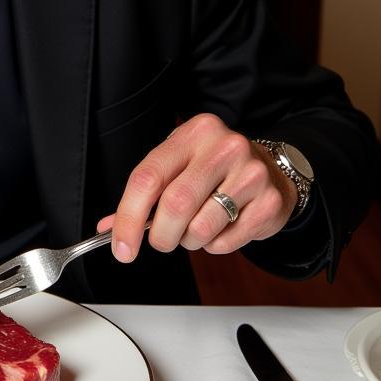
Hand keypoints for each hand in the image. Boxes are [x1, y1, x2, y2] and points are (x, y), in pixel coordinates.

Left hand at [96, 113, 297, 262]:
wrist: (272, 169)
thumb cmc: (213, 169)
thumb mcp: (177, 167)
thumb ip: (143, 195)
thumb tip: (109, 229)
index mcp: (192, 133)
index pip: (147, 178)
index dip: (128, 217)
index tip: (121, 247)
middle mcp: (223, 147)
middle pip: (175, 205)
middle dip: (161, 236)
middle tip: (162, 240)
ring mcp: (251, 173)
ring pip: (200, 228)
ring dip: (190, 241)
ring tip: (197, 228)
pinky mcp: (269, 202)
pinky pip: (226, 242)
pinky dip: (214, 246)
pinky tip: (222, 227)